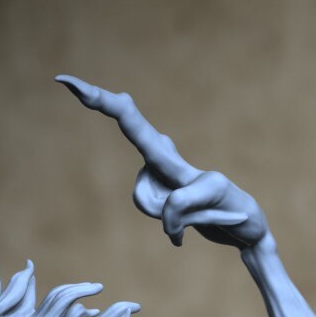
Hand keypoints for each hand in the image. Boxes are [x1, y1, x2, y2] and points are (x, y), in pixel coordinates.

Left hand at [57, 75, 266, 248]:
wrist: (250, 231)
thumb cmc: (208, 216)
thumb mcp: (171, 212)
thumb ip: (155, 189)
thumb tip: (163, 138)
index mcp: (161, 162)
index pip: (129, 125)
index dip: (100, 102)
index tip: (66, 81)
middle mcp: (174, 160)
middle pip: (135, 131)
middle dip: (107, 106)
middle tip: (68, 82)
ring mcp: (195, 170)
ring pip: (151, 198)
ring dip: (165, 221)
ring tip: (189, 225)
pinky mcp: (213, 186)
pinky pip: (175, 207)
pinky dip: (174, 227)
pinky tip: (185, 235)